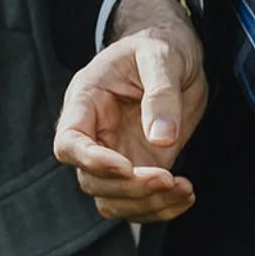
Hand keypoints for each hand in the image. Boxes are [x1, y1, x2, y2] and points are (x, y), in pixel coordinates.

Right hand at [52, 0, 208, 222]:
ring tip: (183, 189)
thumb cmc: (159, 47)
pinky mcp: (140, 167)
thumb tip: (161, 139)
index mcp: (85, 101)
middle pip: (90, 180)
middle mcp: (94, 133)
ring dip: (146, 206)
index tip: (127, 166)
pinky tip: (186, 194)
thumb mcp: (161, 57)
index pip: (68, 143)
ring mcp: (116, 154)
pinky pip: (139, 203)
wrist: (176, 56)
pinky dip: (161, 208)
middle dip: (128, 188)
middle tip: (167, 177)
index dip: (91, 161)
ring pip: (111, 201)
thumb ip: (160, 93)